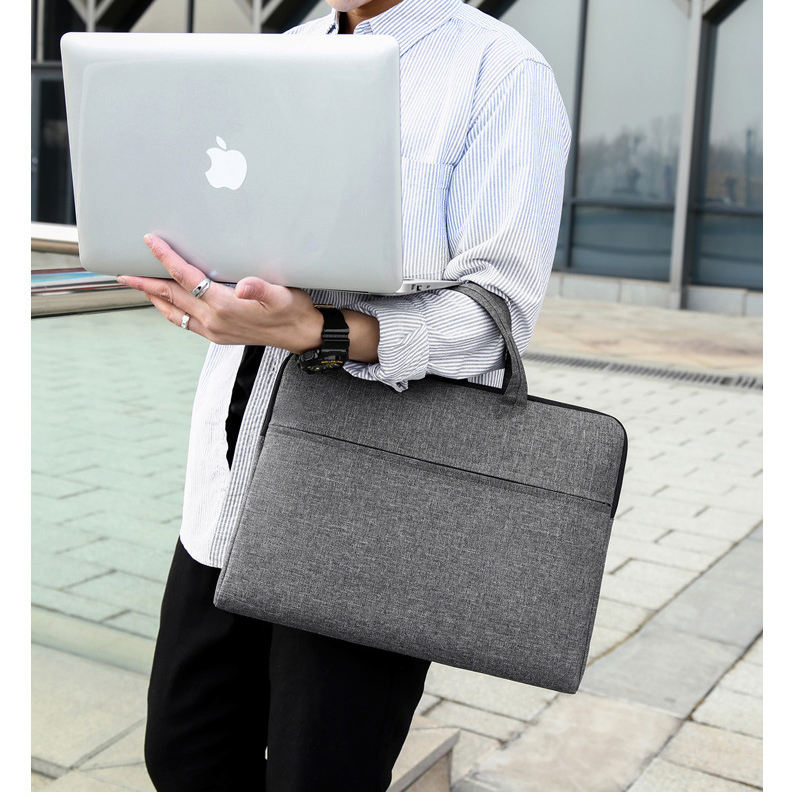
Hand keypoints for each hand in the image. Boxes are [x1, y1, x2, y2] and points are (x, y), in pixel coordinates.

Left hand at [117, 233, 323, 351]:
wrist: (301, 336)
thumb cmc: (293, 310)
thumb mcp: (282, 295)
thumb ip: (261, 288)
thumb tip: (243, 287)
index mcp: (225, 306)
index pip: (186, 277)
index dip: (167, 258)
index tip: (151, 242)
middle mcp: (214, 321)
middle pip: (171, 296)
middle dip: (146, 282)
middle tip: (123, 272)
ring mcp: (213, 331)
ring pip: (173, 311)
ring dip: (154, 298)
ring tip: (137, 286)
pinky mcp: (217, 336)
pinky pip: (184, 321)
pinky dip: (169, 310)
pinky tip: (166, 303)